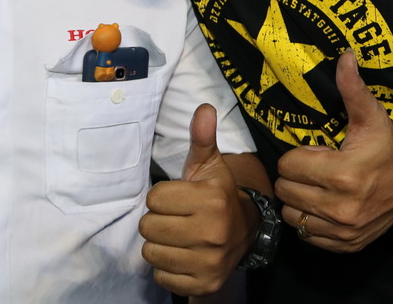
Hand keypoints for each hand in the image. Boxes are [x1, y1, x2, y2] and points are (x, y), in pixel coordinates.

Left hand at [139, 104, 250, 296]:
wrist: (244, 232)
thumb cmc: (217, 194)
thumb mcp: (209, 165)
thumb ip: (201, 138)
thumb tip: (204, 108)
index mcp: (212, 200)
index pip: (154, 199)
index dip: (161, 197)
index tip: (177, 198)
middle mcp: (212, 233)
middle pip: (148, 227)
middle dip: (157, 221)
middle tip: (175, 218)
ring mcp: (209, 263)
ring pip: (151, 253)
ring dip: (159, 245)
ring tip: (177, 236)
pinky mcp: (203, 285)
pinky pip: (161, 277)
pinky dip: (166, 268)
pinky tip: (181, 255)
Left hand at [274, 52, 392, 252]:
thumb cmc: (388, 146)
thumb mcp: (371, 115)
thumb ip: (352, 88)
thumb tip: (345, 56)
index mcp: (343, 175)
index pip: (287, 167)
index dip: (297, 156)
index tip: (316, 152)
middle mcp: (341, 207)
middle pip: (286, 192)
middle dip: (295, 177)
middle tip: (314, 169)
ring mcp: (344, 230)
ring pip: (293, 216)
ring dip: (299, 201)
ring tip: (316, 187)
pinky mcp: (347, 244)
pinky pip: (308, 235)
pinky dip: (310, 221)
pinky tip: (324, 205)